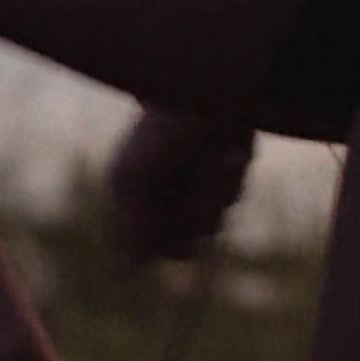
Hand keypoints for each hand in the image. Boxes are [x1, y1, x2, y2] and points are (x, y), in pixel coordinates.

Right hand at [107, 108, 255, 265]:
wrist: (200, 87)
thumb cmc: (158, 131)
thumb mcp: (134, 178)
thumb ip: (132, 227)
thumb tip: (125, 273)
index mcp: (143, 202)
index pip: (154, 250)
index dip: (158, 240)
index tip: (159, 213)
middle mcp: (172, 201)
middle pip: (185, 247)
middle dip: (187, 218)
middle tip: (182, 184)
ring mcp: (203, 189)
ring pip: (212, 223)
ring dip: (209, 194)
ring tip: (204, 158)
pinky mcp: (230, 172)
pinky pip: (234, 195)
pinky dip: (227, 175)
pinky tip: (223, 152)